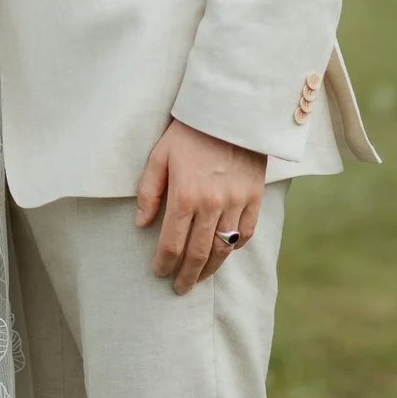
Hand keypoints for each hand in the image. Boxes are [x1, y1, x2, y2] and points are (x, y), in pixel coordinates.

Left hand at [135, 119, 267, 294]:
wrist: (229, 109)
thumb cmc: (188, 131)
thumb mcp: (159, 155)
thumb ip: (148, 191)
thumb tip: (140, 224)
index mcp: (184, 196)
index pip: (171, 243)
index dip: (164, 264)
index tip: (159, 274)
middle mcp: (212, 205)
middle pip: (198, 253)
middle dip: (187, 276)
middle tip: (179, 288)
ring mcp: (237, 202)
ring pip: (224, 248)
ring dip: (210, 269)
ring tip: (200, 278)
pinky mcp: (255, 196)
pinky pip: (247, 232)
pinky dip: (236, 247)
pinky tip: (225, 252)